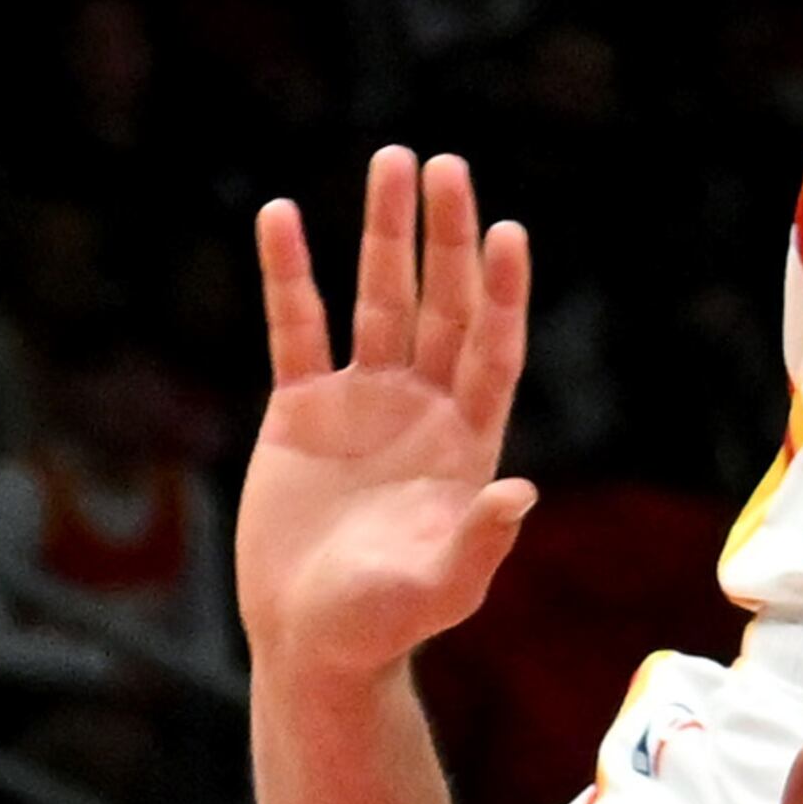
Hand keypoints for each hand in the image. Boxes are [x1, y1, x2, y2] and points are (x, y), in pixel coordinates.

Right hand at [236, 150, 534, 688]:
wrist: (312, 642)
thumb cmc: (385, 624)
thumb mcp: (440, 588)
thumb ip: (479, 542)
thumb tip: (521, 493)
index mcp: (467, 439)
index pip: (492, 348)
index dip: (501, 293)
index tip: (506, 231)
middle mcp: (422, 406)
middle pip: (440, 303)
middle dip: (445, 237)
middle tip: (445, 165)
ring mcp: (363, 401)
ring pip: (377, 299)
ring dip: (384, 233)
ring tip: (389, 161)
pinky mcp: (301, 410)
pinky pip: (296, 327)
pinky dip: (290, 274)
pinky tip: (281, 216)